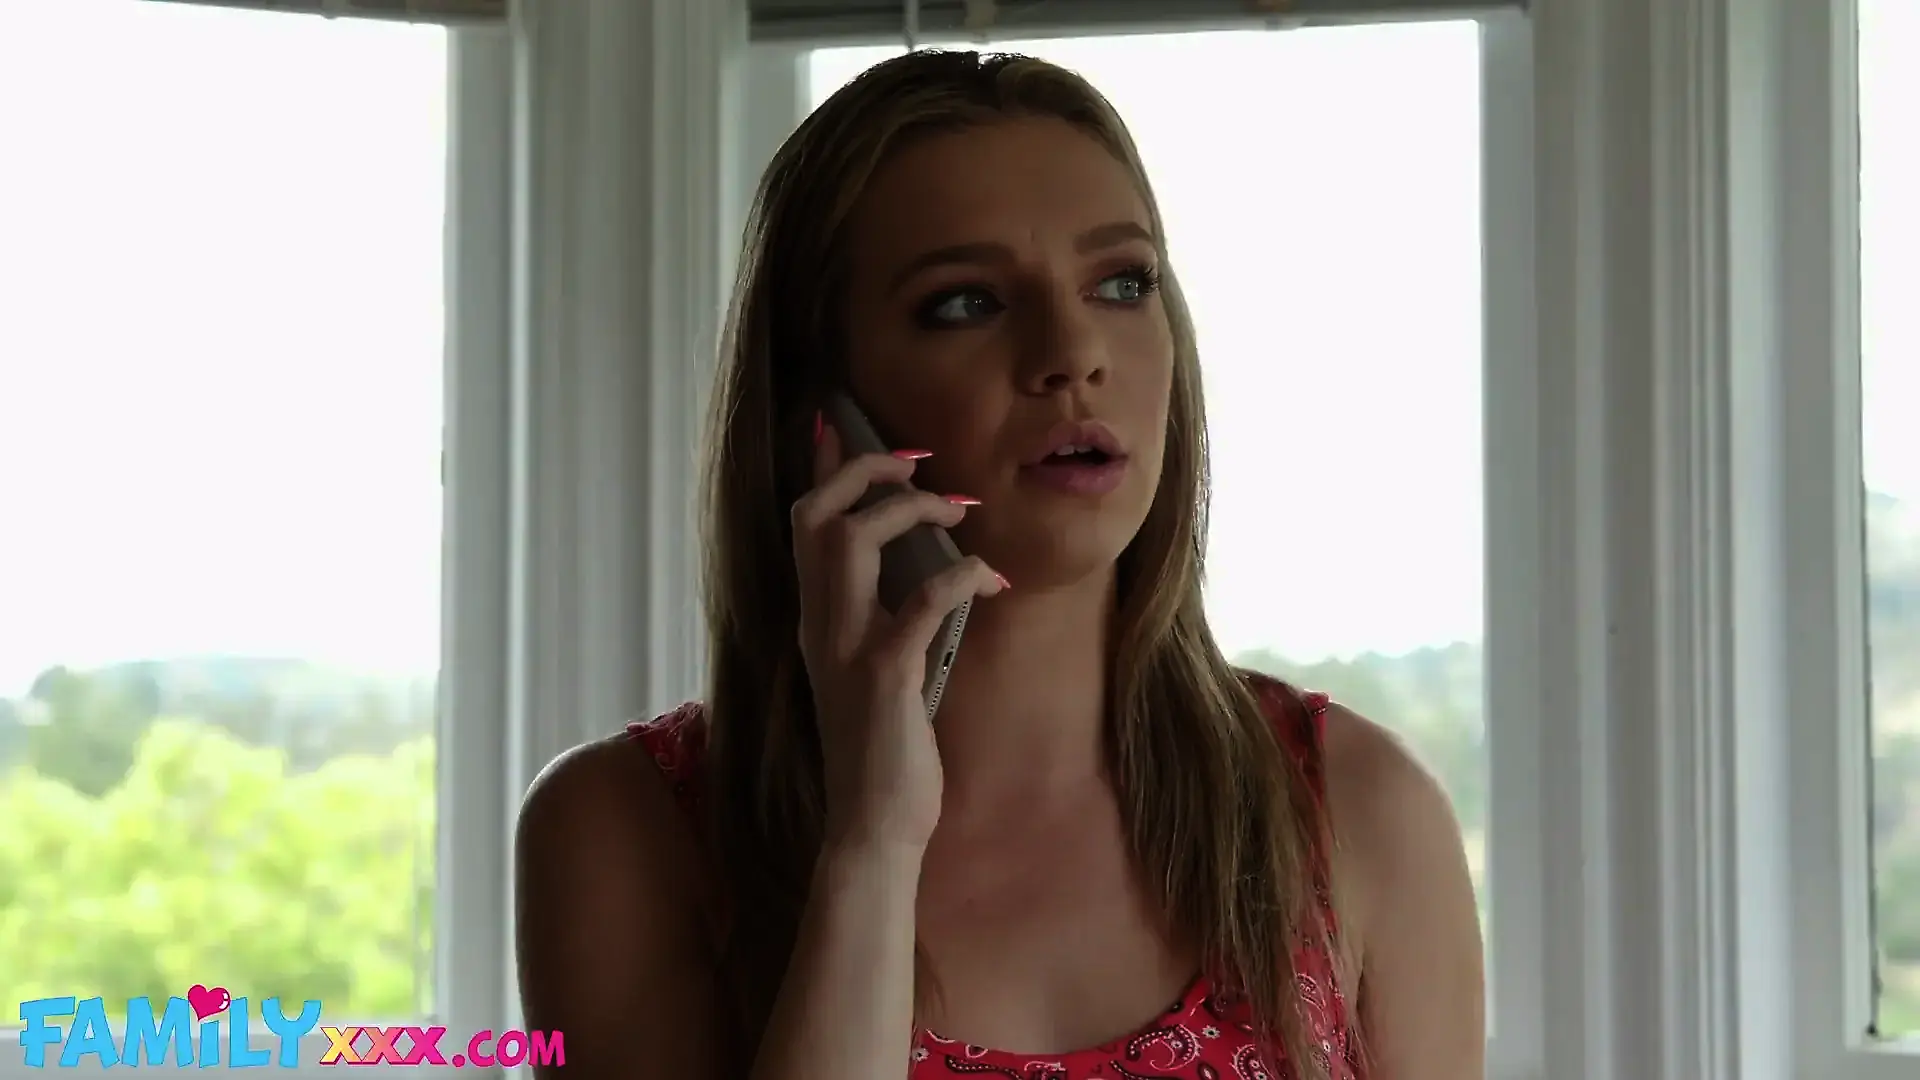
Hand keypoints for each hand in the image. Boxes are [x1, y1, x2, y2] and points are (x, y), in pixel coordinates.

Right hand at [790, 419, 1007, 854]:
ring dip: (910, 513)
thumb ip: (880, 624)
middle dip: (866, 473)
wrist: (873, 829)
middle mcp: (820, 627)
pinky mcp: (885, 679)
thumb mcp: (876, 675)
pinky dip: (958, 576)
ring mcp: (846, 650)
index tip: (840, 424)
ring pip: (850, 542)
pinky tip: (990, 580)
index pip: (804, 525)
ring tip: (960, 514)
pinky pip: (919, 603)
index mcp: (817, 622)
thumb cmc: (885, 755)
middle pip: (816, 516)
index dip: (822, 468)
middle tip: (921, 466)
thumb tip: (914, 578)